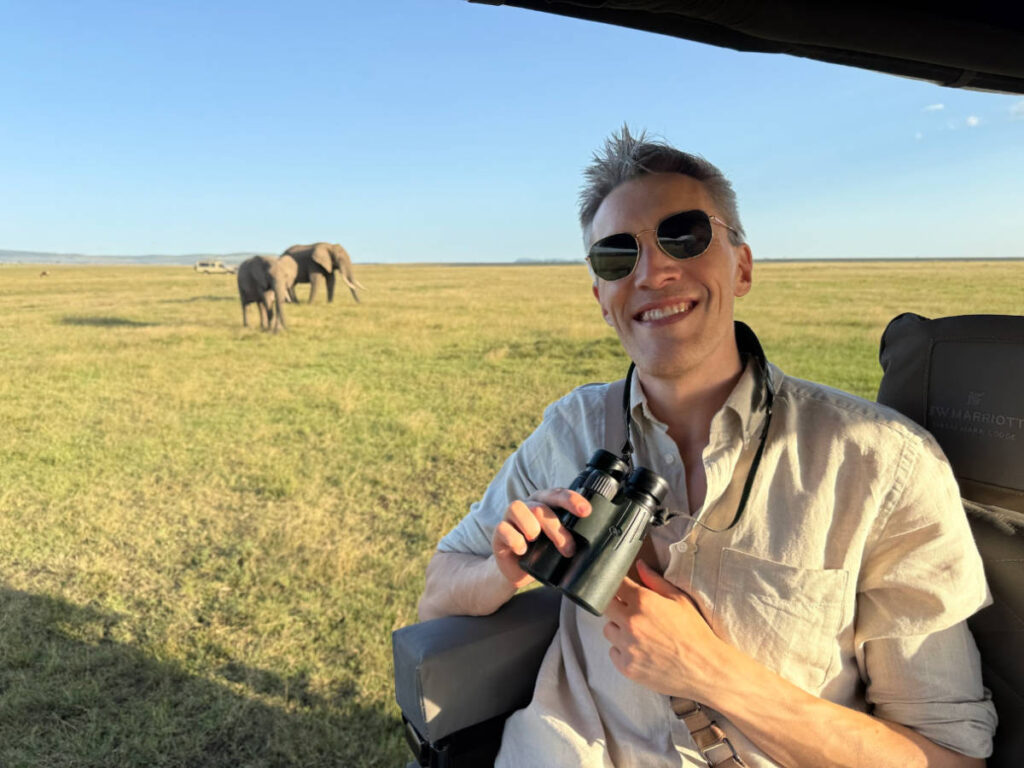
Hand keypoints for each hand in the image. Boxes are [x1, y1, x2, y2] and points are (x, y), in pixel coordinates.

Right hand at [491, 488, 590, 587]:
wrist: (517, 570)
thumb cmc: (542, 552)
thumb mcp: (560, 543)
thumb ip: (573, 535)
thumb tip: (596, 543)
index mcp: (546, 503)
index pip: (559, 494)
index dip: (572, 500)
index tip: (586, 511)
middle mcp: (528, 506)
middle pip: (541, 506)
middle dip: (557, 528)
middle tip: (569, 549)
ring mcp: (511, 517)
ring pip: (519, 509)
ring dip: (531, 526)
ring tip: (536, 540)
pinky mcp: (499, 532)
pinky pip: (503, 529)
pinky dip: (515, 539)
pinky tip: (522, 549)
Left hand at [603, 560, 728, 699]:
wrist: (705, 669)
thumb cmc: (695, 632)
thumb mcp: (680, 599)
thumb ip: (655, 581)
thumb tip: (640, 565)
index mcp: (643, 602)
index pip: (616, 585)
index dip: (619, 585)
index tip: (623, 589)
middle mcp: (631, 622)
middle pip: (606, 606)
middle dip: (616, 606)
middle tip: (632, 612)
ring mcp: (627, 646)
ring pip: (608, 630)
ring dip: (619, 629)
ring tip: (640, 634)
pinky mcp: (626, 666)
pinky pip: (613, 652)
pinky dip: (622, 650)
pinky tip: (640, 650)